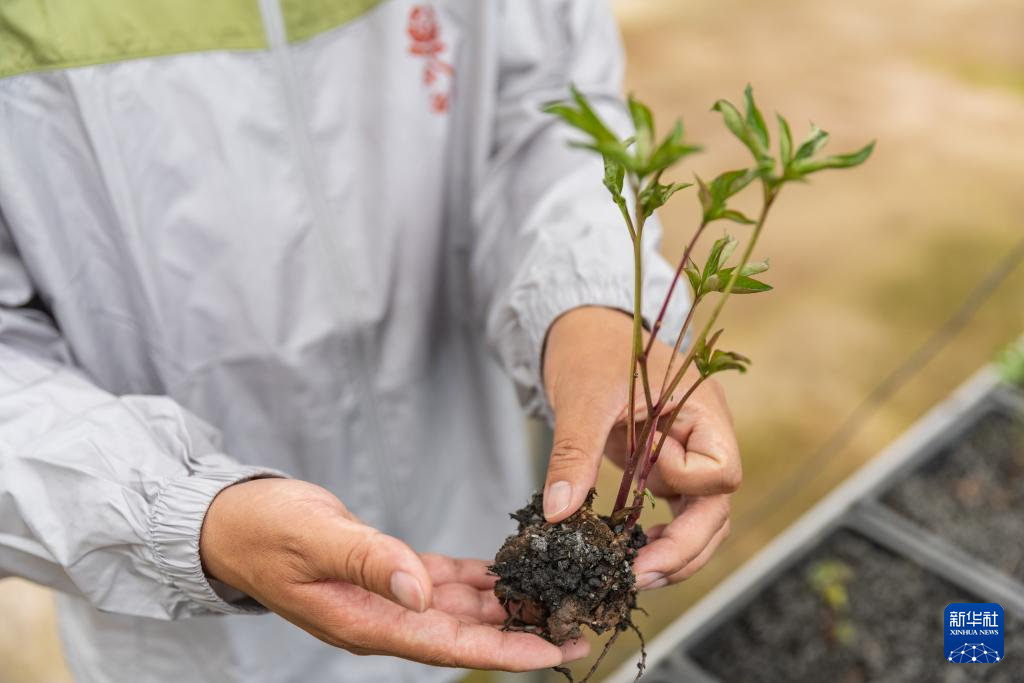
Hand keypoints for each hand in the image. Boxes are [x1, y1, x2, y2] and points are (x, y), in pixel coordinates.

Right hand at [199, 478, 588, 668]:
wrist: (231, 524)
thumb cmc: (264, 532)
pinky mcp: (388, 571)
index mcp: (367, 622)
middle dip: (522, 633)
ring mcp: (387, 598)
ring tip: (555, 598)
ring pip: (460, 610)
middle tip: (578, 626)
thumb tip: (420, 592)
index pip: (450, 647)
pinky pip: (443, 582)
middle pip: (466, 635)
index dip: (505, 652)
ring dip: (505, 605)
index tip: (554, 653)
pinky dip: (475, 579)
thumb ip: (368, 562)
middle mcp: (384, 618)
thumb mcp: (314, 540)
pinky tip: (505, 571)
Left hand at [541, 306, 739, 588]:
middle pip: (718, 508)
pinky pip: (677, 515)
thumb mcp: (581, 398)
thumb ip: (574, 453)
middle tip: (638, 576)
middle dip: (684, 548)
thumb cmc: (590, 350)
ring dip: (676, 555)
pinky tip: (632, 556)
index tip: (644, 465)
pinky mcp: (664, 469)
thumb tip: (557, 512)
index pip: (721, 469)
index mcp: (703, 410)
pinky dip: (660, 541)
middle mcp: (705, 438)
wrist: (582, 332)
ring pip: (703, 521)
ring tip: (634, 576)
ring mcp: (687, 456)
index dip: (684, 479)